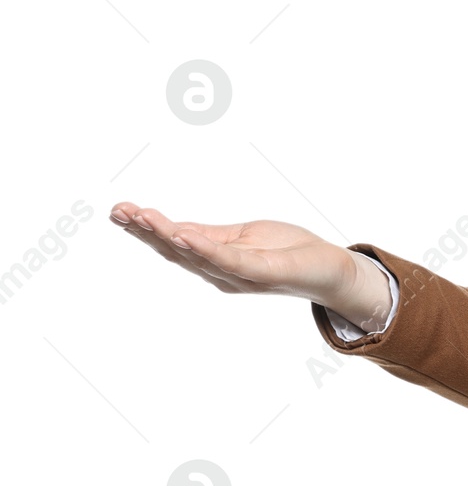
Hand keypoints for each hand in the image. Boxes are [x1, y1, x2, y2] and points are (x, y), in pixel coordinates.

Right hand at [109, 202, 357, 304]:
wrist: (329, 267)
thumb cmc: (288, 250)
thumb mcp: (242, 236)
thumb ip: (209, 235)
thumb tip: (172, 227)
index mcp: (215, 260)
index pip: (175, 242)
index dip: (146, 228)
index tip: (119, 210)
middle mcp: (221, 273)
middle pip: (176, 251)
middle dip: (146, 231)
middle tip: (119, 211)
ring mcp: (240, 275)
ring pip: (196, 255)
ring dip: (167, 235)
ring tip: (143, 217)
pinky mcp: (262, 273)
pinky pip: (229, 260)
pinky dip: (205, 248)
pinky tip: (184, 234)